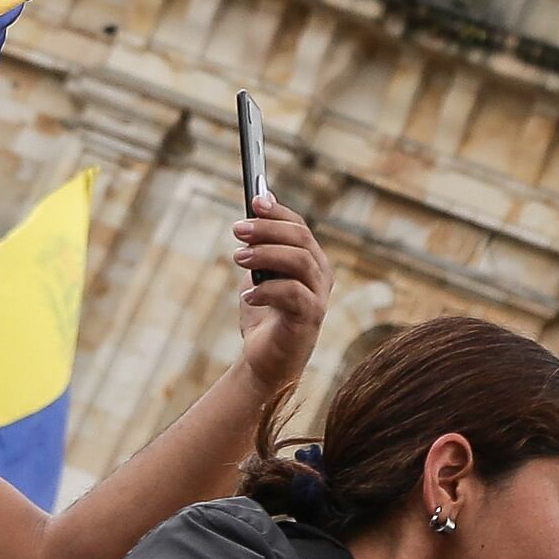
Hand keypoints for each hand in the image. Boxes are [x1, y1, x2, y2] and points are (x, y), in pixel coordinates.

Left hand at [232, 195, 329, 397]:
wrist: (264, 360)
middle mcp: (321, 276)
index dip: (278, 212)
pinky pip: (293, 294)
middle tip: (237, 230)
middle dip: (268, 229)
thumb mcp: (259, 273)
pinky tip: (248, 295)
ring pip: (300, 261)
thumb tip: (263, 198)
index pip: (300, 227)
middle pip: (301, 239)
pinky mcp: (310, 318)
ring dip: (266, 254)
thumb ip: (263, 242)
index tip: (254, 200)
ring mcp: (319, 297)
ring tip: (237, 258)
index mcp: (311, 262)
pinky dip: (267, 290)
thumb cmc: (264, 315)